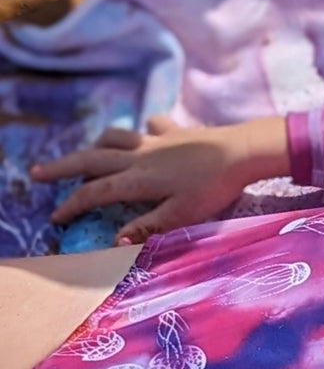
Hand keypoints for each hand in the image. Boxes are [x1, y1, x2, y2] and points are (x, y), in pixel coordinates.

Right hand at [30, 114, 288, 244]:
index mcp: (138, 179)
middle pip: (91, 159)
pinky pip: (151, 127)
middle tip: (36, 173)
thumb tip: (113, 241)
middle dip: (61, 167)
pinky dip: (141, 131)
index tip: (55, 218)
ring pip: (114, 138)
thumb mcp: (182, 215)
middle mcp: (140, 156)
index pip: (95, 193)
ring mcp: (156, 140)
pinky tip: (145, 134)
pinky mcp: (176, 132)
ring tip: (85, 156)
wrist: (242, 151)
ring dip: (95, 146)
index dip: (72, 205)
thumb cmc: (214, 188)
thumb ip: (148, 227)